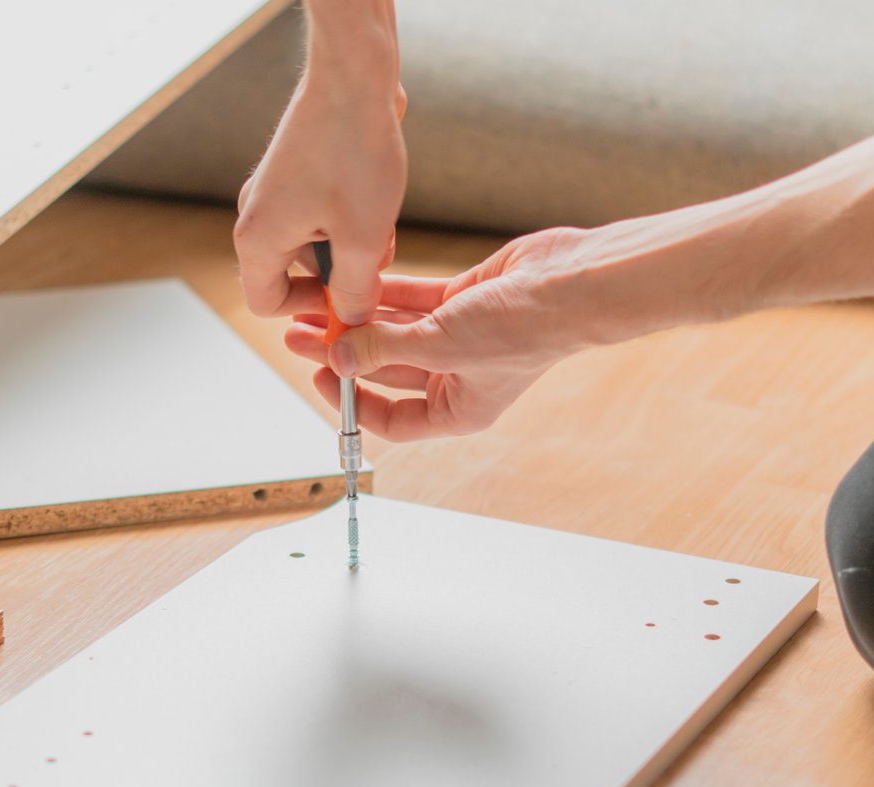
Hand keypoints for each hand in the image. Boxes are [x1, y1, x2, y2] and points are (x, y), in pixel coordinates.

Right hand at [234, 72, 406, 324]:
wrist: (353, 76)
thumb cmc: (353, 153)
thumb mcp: (363, 240)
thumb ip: (355, 293)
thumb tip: (351, 323)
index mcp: (258, 239)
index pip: (266, 303)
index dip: (308, 312)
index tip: (347, 301)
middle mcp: (257, 215)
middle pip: (295, 274)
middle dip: (340, 274)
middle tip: (374, 258)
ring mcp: (276, 192)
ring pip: (315, 243)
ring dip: (351, 245)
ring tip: (381, 222)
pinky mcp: (297, 172)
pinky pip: (321, 214)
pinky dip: (350, 217)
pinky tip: (377, 199)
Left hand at [284, 226, 668, 440]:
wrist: (572, 283)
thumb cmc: (524, 331)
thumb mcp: (441, 346)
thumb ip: (384, 349)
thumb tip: (338, 356)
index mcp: (457, 410)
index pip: (391, 419)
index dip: (352, 400)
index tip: (322, 375)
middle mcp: (456, 378)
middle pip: (385, 370)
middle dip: (343, 351)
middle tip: (301, 335)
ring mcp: (459, 339)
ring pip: (395, 332)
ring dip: (359, 319)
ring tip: (315, 303)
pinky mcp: (464, 302)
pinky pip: (414, 301)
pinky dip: (387, 293)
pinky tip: (355, 281)